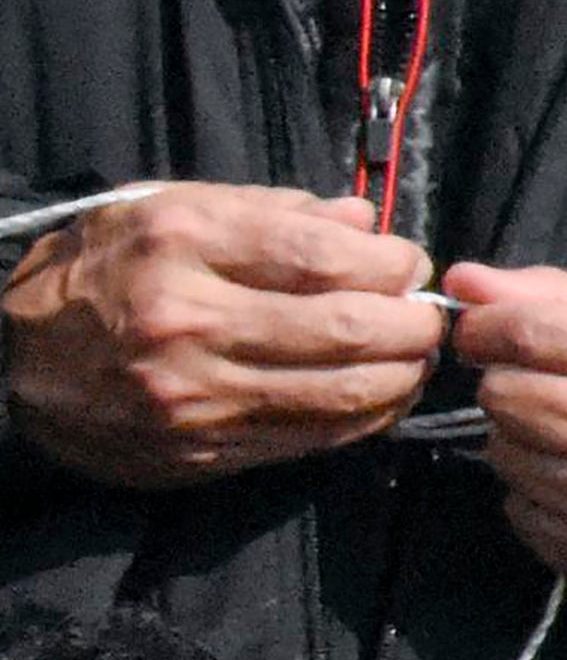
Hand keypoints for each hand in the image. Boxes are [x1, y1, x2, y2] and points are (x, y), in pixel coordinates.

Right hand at [0, 184, 437, 483]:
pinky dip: (361, 420)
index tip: (411, 263)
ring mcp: (190, 396)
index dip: (392, 263)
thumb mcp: (171, 207)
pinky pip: (307, 441)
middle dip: (415, 324)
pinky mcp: (194, 452)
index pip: (325, 258)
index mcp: (182, 245)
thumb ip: (275, 211)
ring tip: (416, 358)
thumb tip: (365, 222)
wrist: (9, 357)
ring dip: (402, 377)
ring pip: (341, 395)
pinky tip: (377, 398)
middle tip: (431, 316)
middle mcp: (186, 323)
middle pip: (347, 329)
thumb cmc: (101, 268)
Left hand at [439, 267, 566, 602]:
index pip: (530, 334)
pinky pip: (526, 514)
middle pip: (507, 397)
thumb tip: (462, 283)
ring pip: (508, 456)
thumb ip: (564, 298)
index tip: (487, 329)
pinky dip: (543, 493)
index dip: (489, 327)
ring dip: (527, 439)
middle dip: (514, 382)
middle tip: (552, 385)